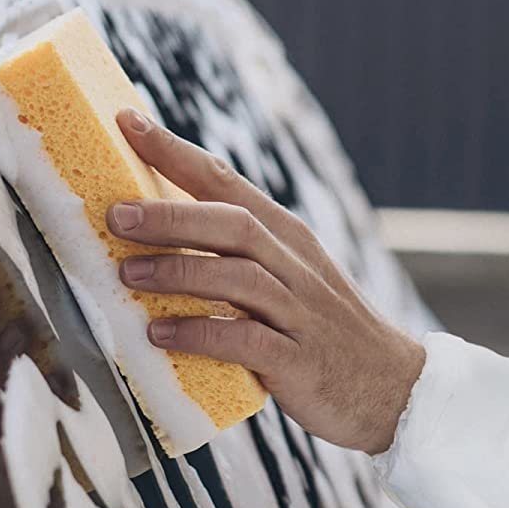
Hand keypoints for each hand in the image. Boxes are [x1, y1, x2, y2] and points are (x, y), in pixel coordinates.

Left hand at [107, 108, 425, 454]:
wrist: (392, 386)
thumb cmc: (323, 331)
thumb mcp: (290, 279)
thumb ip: (236, 256)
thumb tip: (152, 234)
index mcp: (289, 238)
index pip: (228, 183)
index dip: (176, 151)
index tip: (127, 121)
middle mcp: (297, 267)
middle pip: (234, 225)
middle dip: (173, 215)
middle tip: (116, 213)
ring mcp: (301, 313)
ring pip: (240, 276)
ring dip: (181, 270)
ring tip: (127, 272)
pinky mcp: (299, 360)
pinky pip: (246, 340)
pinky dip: (201, 333)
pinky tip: (162, 333)